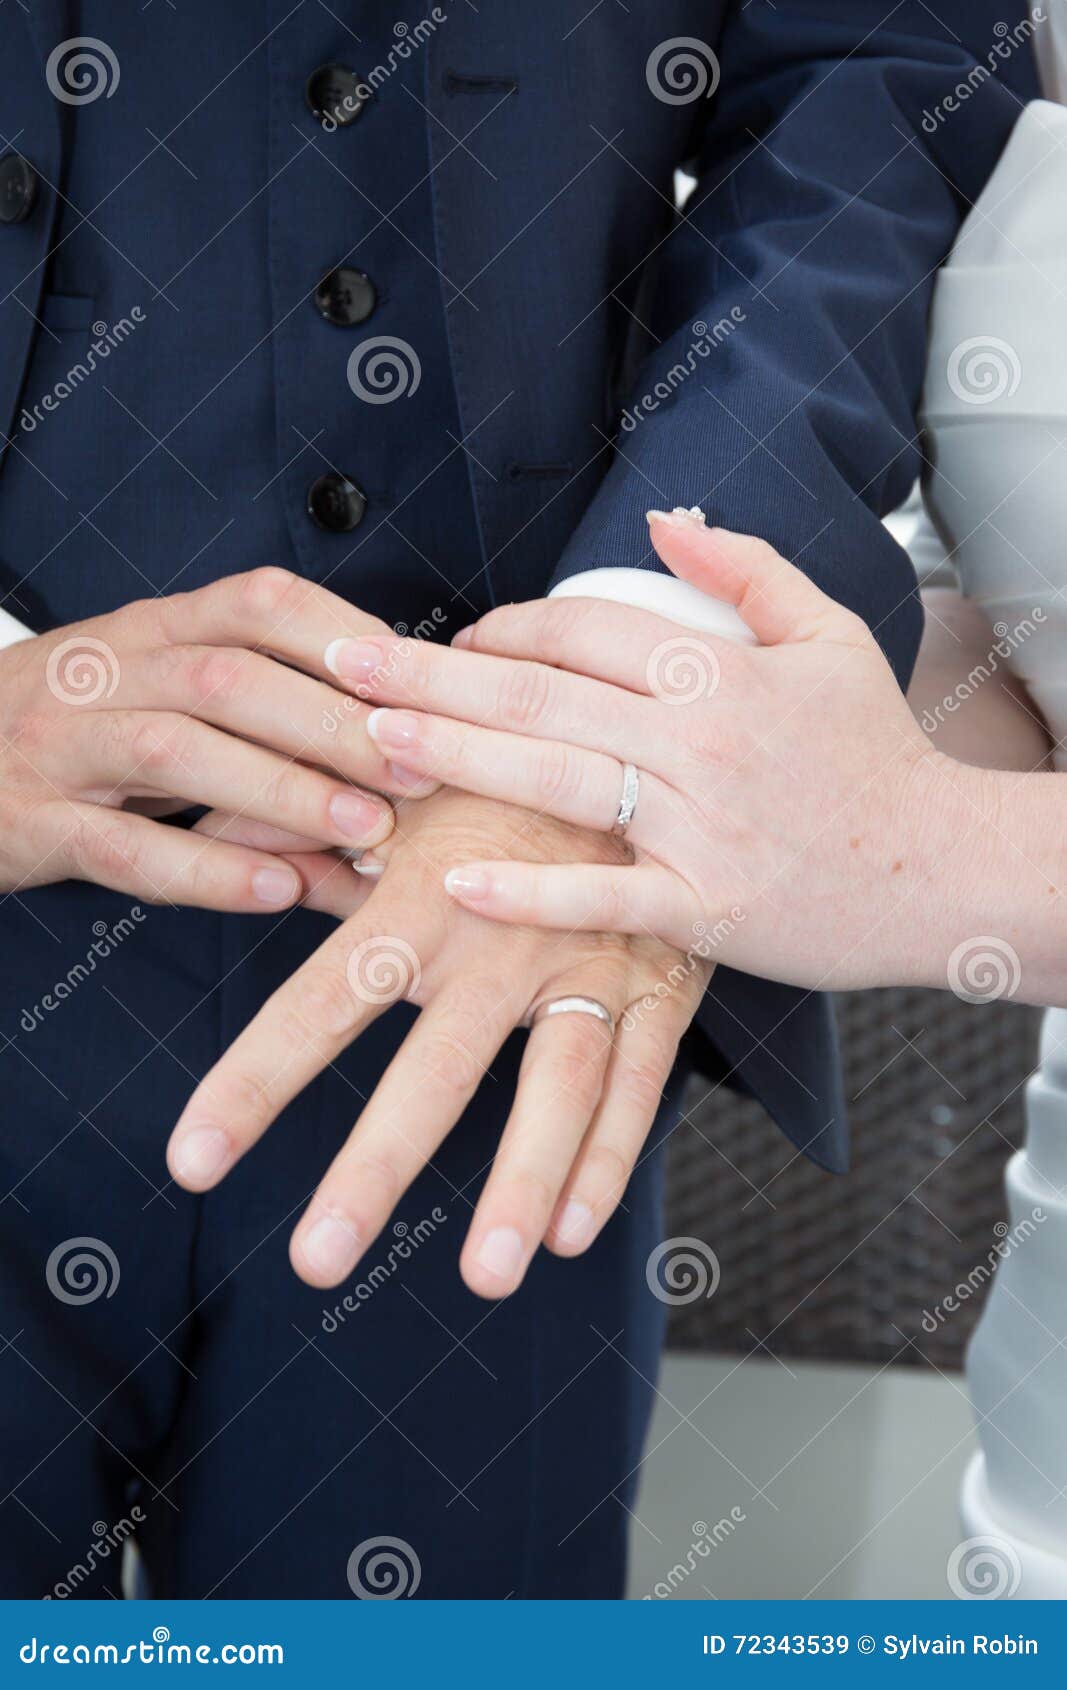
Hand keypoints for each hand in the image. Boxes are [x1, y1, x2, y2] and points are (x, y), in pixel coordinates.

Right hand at [0, 568, 437, 909]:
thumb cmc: (82, 736)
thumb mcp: (162, 701)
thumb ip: (267, 727)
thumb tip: (400, 781)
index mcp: (149, 628)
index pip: (256, 600)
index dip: (343, 632)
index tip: (420, 681)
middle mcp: (104, 669)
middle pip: (230, 676)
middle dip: (334, 723)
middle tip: (419, 771)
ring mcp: (60, 742)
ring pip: (177, 750)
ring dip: (283, 790)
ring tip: (366, 830)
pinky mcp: (33, 821)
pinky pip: (124, 845)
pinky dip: (207, 870)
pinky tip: (278, 889)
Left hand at [168, 791, 705, 1296]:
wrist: (644, 729)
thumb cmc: (500, 766)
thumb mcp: (403, 785)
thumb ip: (300, 824)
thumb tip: (199, 837)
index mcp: (422, 894)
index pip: (323, 1000)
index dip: (256, 1081)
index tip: (192, 1162)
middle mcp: (503, 937)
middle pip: (435, 1066)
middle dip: (374, 1167)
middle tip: (317, 1263)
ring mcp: (591, 961)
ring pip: (557, 1085)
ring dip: (520, 1180)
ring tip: (484, 1278)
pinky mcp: (663, 980)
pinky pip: (641, 1078)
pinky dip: (610, 1155)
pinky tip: (570, 1233)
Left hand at [330, 516, 946, 990]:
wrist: (944, 868)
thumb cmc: (878, 753)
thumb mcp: (830, 635)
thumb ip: (746, 570)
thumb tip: (665, 519)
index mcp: (721, 671)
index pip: (585, 630)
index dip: (504, 627)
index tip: (450, 640)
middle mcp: (701, 741)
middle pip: (543, 693)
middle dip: (434, 675)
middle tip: (346, 663)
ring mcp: (700, 826)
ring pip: (554, 779)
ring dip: (454, 755)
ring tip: (373, 739)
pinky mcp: (705, 907)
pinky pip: (602, 897)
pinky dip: (530, 892)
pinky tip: (459, 881)